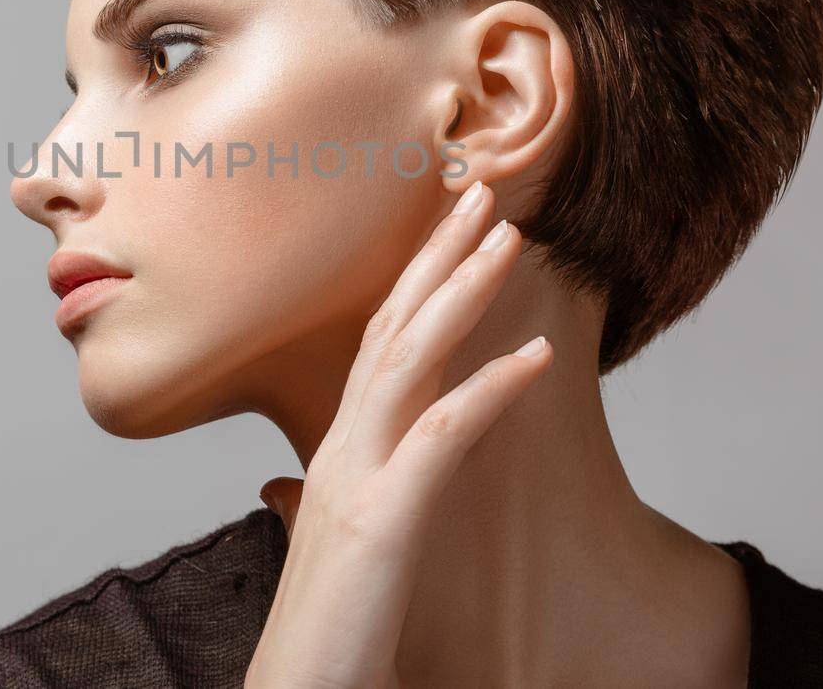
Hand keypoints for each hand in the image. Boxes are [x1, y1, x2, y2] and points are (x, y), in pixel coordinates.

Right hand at [245, 180, 553, 688]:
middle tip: (481, 191)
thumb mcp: (328, 551)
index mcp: (340, 452)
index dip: (416, 282)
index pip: (380, 345)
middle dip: (438, 254)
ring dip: (461, 292)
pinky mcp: (380, 520)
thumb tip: (289, 483)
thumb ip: (317, 504)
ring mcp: (357, 479)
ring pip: (409, 359)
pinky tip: (534, 357)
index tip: (452, 229)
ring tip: (508, 238)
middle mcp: (342, 449)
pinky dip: (488, 389)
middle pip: (392, 328)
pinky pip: (439, 436)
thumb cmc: (323, 631)